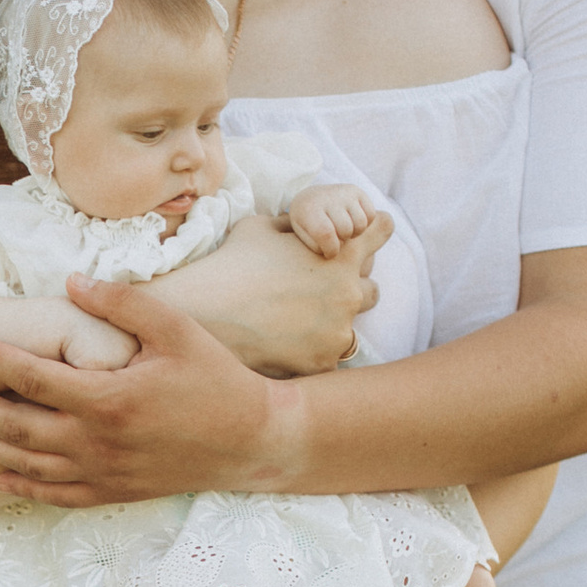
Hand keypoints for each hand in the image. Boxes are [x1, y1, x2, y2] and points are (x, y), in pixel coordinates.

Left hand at [0, 278, 296, 506]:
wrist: (253, 441)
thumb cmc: (217, 379)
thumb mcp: (175, 330)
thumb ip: (122, 303)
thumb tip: (72, 282)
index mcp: (107, 398)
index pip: (31, 377)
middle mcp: (97, 442)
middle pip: (16, 426)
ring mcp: (104, 473)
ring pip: (28, 463)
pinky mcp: (116, 492)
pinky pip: (58, 495)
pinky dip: (25, 487)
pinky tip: (3, 477)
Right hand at [162, 206, 389, 374]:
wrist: (206, 312)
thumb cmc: (231, 264)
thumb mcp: (262, 227)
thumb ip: (295, 225)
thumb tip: (303, 224)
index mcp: (340, 253)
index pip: (381, 231)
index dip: (377, 232)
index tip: (371, 236)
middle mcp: (348, 292)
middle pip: (371, 291)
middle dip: (350, 291)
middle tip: (321, 295)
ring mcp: (338, 331)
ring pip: (349, 330)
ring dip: (332, 326)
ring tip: (298, 326)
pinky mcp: (322, 362)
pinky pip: (327, 357)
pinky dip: (311, 353)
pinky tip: (285, 347)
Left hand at [287, 182, 377, 257]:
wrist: (310, 200)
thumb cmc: (307, 227)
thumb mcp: (304, 239)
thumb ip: (319, 247)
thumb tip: (339, 249)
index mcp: (309, 209)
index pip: (326, 233)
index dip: (331, 249)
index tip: (329, 253)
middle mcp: (327, 197)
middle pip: (346, 229)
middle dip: (343, 242)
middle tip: (334, 239)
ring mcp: (343, 192)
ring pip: (361, 224)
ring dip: (354, 234)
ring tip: (343, 232)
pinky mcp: (357, 192)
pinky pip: (371, 215)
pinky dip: (365, 225)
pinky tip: (352, 224)